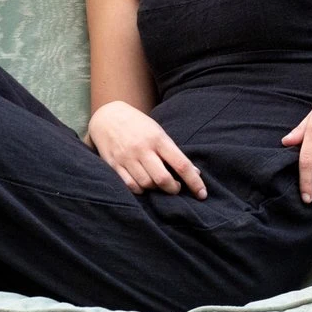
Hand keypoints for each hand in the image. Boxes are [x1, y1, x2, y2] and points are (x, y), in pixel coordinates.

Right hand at [87, 101, 206, 197]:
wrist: (108, 116)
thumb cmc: (139, 126)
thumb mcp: (159, 133)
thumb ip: (174, 153)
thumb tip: (195, 172)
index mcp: (158, 139)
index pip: (181, 164)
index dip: (194, 182)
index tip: (202, 194)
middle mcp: (143, 149)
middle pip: (163, 179)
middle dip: (173, 189)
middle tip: (176, 187)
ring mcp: (127, 157)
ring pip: (146, 184)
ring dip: (156, 189)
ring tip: (158, 183)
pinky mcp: (114, 165)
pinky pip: (130, 185)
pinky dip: (141, 190)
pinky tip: (144, 185)